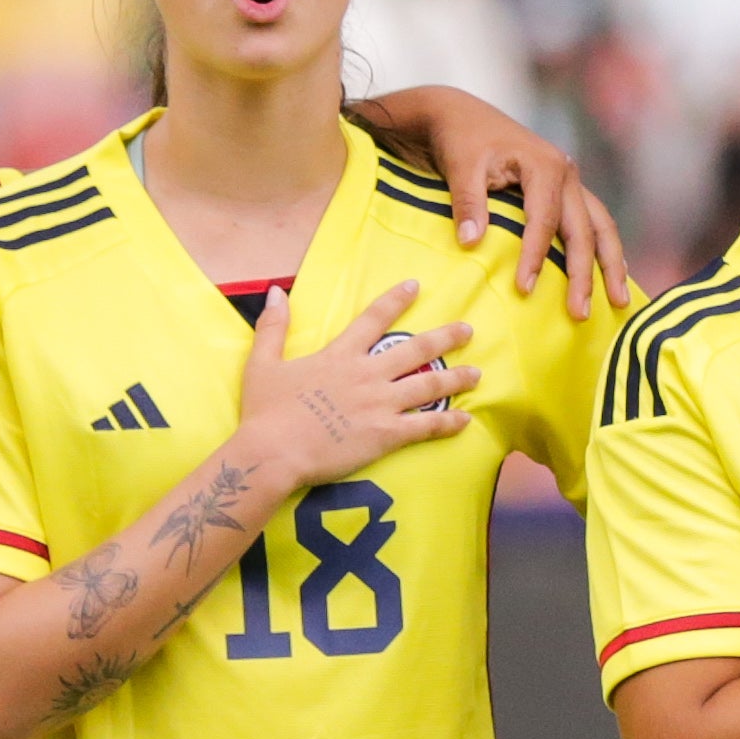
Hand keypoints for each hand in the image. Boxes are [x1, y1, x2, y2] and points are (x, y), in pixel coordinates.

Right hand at [238, 279, 475, 483]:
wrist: (273, 452)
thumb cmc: (265, 411)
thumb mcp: (262, 363)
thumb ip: (273, 327)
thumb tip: (276, 291)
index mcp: (340, 355)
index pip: (374, 319)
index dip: (396, 300)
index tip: (416, 286)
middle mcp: (367, 374)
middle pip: (415, 348)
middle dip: (445, 337)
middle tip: (468, 330)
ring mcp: (380, 404)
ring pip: (428, 384)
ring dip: (455, 377)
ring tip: (477, 374)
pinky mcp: (386, 434)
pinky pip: (426, 426)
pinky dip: (448, 422)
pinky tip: (466, 419)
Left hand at [378, 86, 635, 316]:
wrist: (461, 116)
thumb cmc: (461, 141)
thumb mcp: (460, 167)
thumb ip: (468, 203)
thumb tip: (472, 242)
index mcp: (544, 165)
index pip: (544, 219)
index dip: (535, 255)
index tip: (525, 289)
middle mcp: (566, 172)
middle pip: (584, 229)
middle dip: (585, 273)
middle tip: (580, 313)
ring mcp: (571, 181)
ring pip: (601, 226)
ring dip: (610, 264)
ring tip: (620, 301)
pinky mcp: (566, 189)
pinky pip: (594, 221)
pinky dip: (605, 248)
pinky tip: (616, 273)